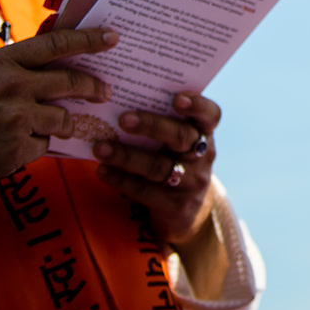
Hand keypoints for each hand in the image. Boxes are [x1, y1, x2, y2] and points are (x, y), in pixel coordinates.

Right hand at [0, 27, 116, 206]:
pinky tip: (14, 147)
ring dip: (63, 123)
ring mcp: (16, 120)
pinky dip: (36, 145)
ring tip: (54, 125)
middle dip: (93, 86)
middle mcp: (12, 88)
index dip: (89, 40)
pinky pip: (44, 145)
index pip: (56, 44)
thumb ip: (9, 68)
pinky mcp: (16, 150)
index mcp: (0, 63)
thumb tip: (49, 63)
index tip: (112, 37)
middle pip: (70, 82)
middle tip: (105, 90)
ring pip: (63, 118)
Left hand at [92, 91, 219, 250]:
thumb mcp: (175, 141)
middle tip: (123, 119)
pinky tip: (102, 170)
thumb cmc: (171, 160)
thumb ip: (162, 121)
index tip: (177, 98)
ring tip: (100, 147)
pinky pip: (146, 191)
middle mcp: (204, 155)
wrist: (184, 211)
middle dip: (151, 126)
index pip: (210, 114)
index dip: (197, 105)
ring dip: (126, 156)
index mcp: (204, 132)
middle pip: (181, 137)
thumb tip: (119, 98)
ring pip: (158, 166)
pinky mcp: (176, 206)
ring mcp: (192, 182)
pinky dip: (121, 179)